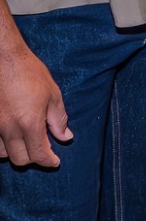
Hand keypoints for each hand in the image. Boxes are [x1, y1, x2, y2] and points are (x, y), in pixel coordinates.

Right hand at [0, 38, 69, 166]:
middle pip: (20, 159)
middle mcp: (8, 128)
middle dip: (34, 158)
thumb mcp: (52, 94)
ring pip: (2, 154)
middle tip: (43, 150)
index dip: (48, 161)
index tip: (55, 161)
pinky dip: (2, 146)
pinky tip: (11, 137)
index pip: (38, 154)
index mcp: (29, 122)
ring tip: (27, 142)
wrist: (3, 59)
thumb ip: (58, 119)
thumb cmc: (29, 73)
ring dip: (16, 152)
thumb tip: (65, 137)